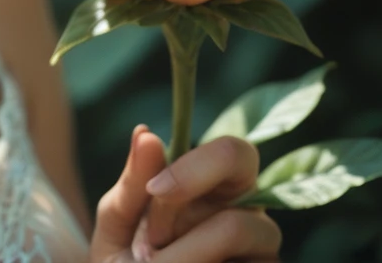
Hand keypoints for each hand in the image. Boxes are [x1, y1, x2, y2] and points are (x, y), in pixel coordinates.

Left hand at [91, 125, 280, 261]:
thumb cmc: (126, 261)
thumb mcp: (117, 224)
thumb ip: (132, 183)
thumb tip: (145, 132)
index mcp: (217, 188)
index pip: (234, 152)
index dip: (195, 167)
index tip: (154, 190)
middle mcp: (251, 215)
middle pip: (250, 181)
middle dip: (190, 196)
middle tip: (151, 238)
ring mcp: (264, 254)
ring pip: (235, 228)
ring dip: (183, 249)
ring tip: (158, 262)